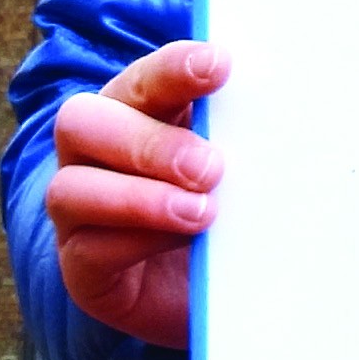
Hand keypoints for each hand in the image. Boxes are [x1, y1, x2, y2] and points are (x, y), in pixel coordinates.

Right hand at [48, 41, 231, 350]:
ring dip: (140, 198)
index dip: (172, 69)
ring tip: (203, 212)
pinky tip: (184, 241)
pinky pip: (87, 249)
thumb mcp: (238, 167)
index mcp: (135, 111)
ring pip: (71, 188)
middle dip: (147, 141)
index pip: (140, 79)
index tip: (220, 66)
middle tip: (211, 167)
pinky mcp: (80, 267)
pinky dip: (137, 241)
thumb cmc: (228, 210)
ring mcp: (77, 211)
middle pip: (81, 121)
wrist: (218, 293)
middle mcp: (92, 154)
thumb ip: (243, 135)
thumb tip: (288, 105)